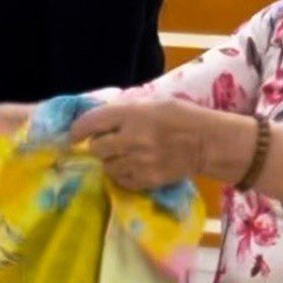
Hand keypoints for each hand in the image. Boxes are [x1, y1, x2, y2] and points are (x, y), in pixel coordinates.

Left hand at [70, 99, 219, 190]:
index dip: (77, 130)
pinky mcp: (147, 180)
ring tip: (125, 155)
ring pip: (106, 166)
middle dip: (99, 146)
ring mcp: (139, 162)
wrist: (208, 142)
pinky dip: (123, 174)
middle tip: (110, 143)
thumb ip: (124, 111)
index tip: (74, 136)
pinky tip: (134, 166)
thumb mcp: (152, 103)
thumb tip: (96, 120)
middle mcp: (131, 138)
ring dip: (111, 161)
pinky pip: (121, 180)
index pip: (90, 122)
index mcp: (131, 114)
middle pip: (96, 148)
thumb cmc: (180, 117)